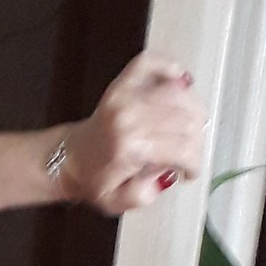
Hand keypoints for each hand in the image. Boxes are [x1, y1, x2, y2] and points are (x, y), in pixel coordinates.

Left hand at [56, 52, 208, 214]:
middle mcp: (129, 117)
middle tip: (187, 153)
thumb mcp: (115, 202)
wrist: (70, 159)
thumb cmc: (94, 180)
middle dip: (195, 141)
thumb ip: (141, 196)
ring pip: (178, 94)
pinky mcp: (121, 84)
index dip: (195, 162)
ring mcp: (124, 97)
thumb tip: (163, 178)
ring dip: (192, 112)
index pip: (183, 148)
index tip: (191, 171)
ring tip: (186, 130)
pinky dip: (169, 68)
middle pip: (186, 121)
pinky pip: (150, 63)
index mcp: (129, 148)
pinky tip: (181, 82)